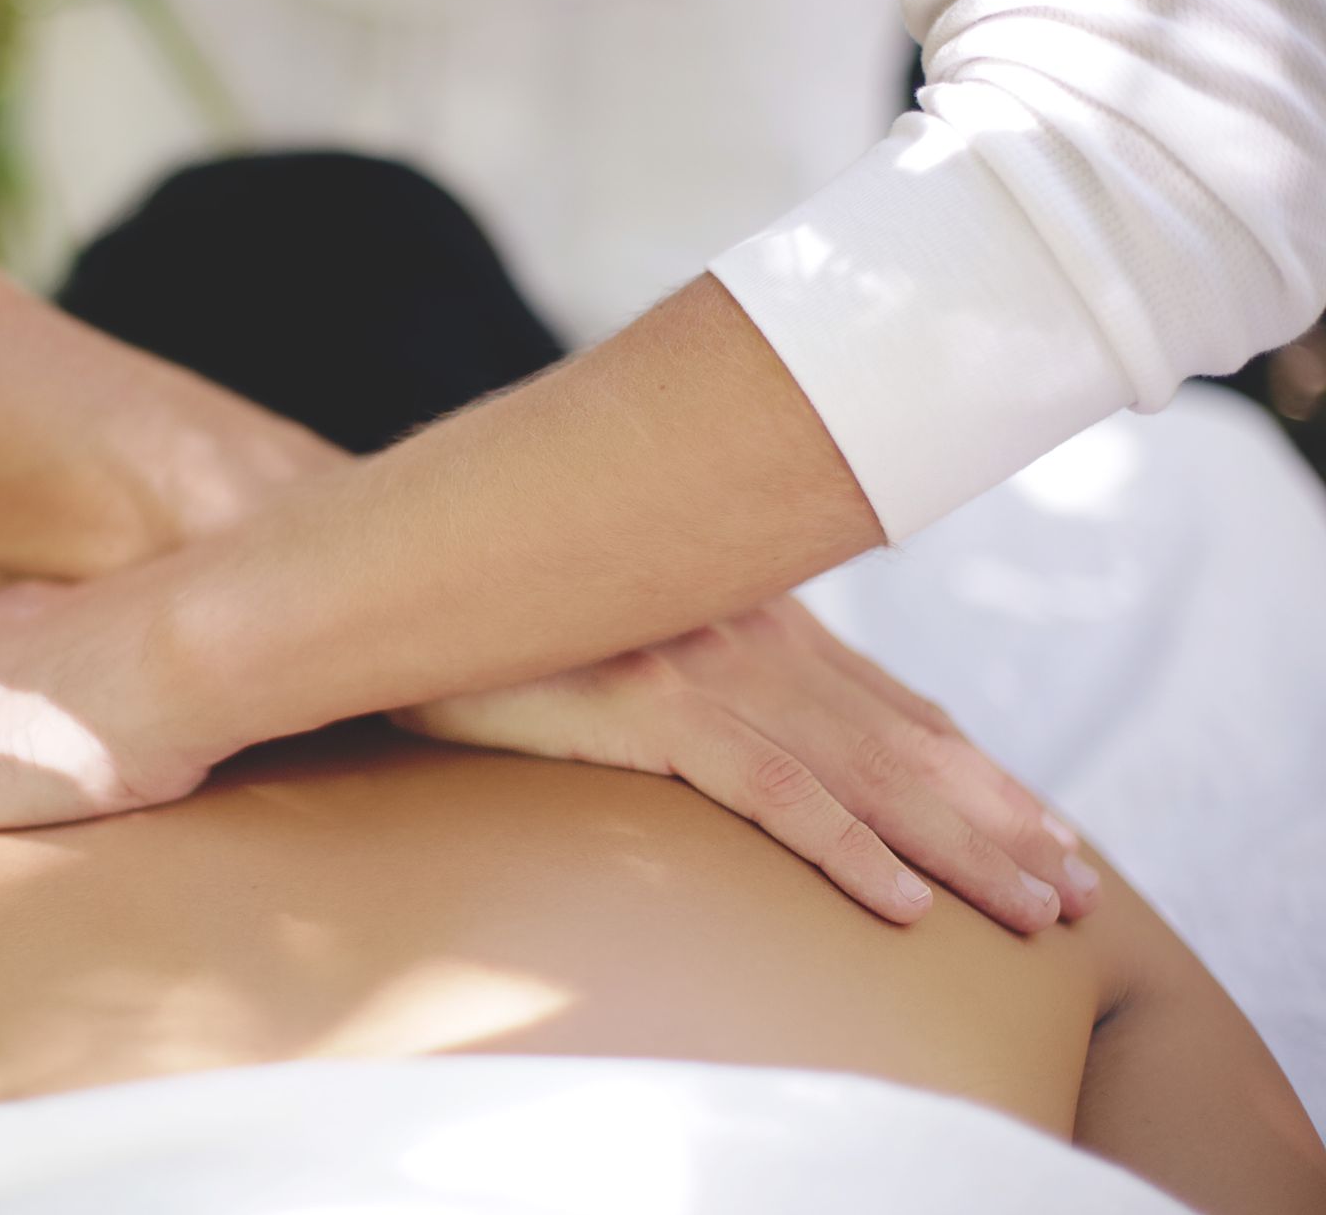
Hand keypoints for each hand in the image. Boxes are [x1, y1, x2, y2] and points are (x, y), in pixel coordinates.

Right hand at [393, 596, 1097, 932]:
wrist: (406, 570)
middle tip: (1073, 889)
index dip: (979, 771)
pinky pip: (767, 787)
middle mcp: (754, 633)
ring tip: (1031, 909)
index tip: (1046, 826)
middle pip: (905, 740)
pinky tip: (897, 903)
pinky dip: (842, 846)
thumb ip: (712, 664)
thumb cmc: (514, 615)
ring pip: (865, 768)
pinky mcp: (647, 702)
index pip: (895, 705)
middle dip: (999, 818)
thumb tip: (761, 719)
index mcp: (758, 618)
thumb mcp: (633, 630)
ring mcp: (705, 664)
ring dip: (958, 844)